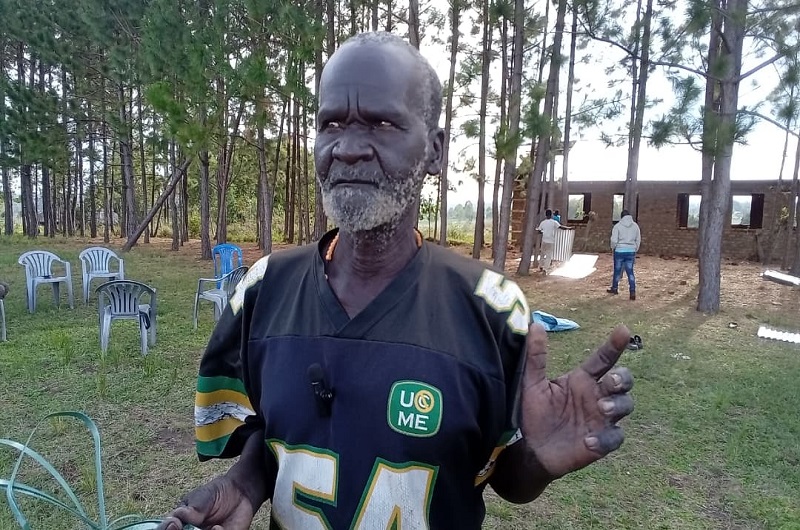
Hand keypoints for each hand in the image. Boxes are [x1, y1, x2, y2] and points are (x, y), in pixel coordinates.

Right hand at [157, 475, 254, 529]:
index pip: (166, 529)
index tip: (173, 525)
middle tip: (188, 528)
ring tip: (211, 527)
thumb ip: (191, 508)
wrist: (241, 492)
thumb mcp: (203, 496)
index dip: (166, 529)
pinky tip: (219, 527)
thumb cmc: (217, 493)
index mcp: (179, 523)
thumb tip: (177, 516)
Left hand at [520, 323, 633, 478]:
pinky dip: (605, 438)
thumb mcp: (531, 383)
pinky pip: (614, 438)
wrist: (530, 448)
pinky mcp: (600, 442)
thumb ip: (535, 357)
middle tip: (611, 382)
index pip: (603, 359)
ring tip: (601, 409)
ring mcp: (601, 419)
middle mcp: (596, 396)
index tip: (623, 329)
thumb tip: (534, 325)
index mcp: (582, 380)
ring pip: (625, 406)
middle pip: (623, 381)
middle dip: (623, 379)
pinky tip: (588, 440)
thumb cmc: (534, 413)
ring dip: (617, 405)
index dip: (614, 345)